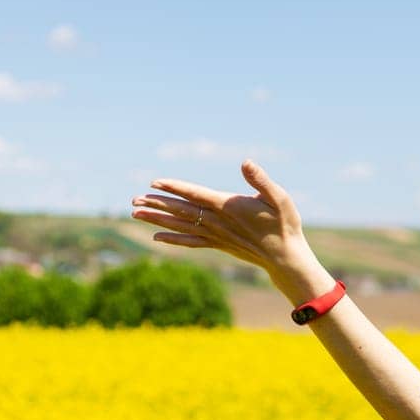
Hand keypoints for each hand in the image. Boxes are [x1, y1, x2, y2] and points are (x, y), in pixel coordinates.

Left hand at [130, 159, 313, 274]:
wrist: (286, 257)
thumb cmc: (284, 224)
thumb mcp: (279, 197)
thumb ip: (261, 180)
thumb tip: (246, 162)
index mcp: (228, 207)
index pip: (195, 194)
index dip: (174, 187)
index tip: (154, 182)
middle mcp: (217, 222)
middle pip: (181, 210)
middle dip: (156, 203)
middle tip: (133, 199)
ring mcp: (216, 235)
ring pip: (181, 225)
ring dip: (157, 218)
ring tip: (136, 213)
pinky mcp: (219, 244)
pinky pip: (190, 241)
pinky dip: (172, 238)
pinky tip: (157, 237)